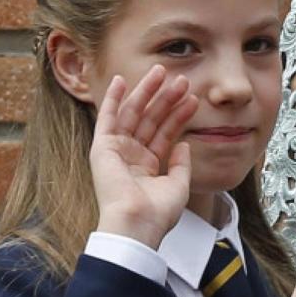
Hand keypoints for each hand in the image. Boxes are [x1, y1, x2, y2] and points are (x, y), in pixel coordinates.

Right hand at [91, 66, 198, 248]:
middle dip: (166, 98)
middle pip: (151, 119)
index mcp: (148, 167)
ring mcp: (116, 151)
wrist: (137, 224)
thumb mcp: (178, 186)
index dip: (179, 115)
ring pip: (133, 114)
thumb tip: (184, 143)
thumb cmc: (157, 213)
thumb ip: (181, 164)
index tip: (193, 98)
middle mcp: (131, 156)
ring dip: (146, 92)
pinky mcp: (102, 148)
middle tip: (181, 79)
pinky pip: (106, 118)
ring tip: (162, 71)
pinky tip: (120, 80)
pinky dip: (111, 99)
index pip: (165, 133)